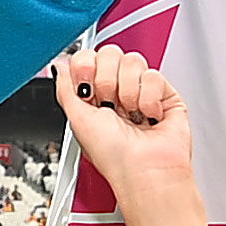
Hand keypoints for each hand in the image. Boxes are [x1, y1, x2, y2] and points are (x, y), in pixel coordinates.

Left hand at [55, 44, 193, 212]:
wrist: (144, 171)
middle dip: (107, 81)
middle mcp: (116, 92)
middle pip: (110, 53)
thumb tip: (60, 65)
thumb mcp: (76, 120)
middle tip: (110, 105)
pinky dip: (148, 99)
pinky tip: (148, 116)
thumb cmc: (113, 157)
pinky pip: (153, 75)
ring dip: (128, 92)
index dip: (86, 67)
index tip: (87, 88)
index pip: (87, 58)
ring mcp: (141, 92)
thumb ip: (64, 88)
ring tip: (131, 114)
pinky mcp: (165, 95)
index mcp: (93, 97)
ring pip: (132, 60)